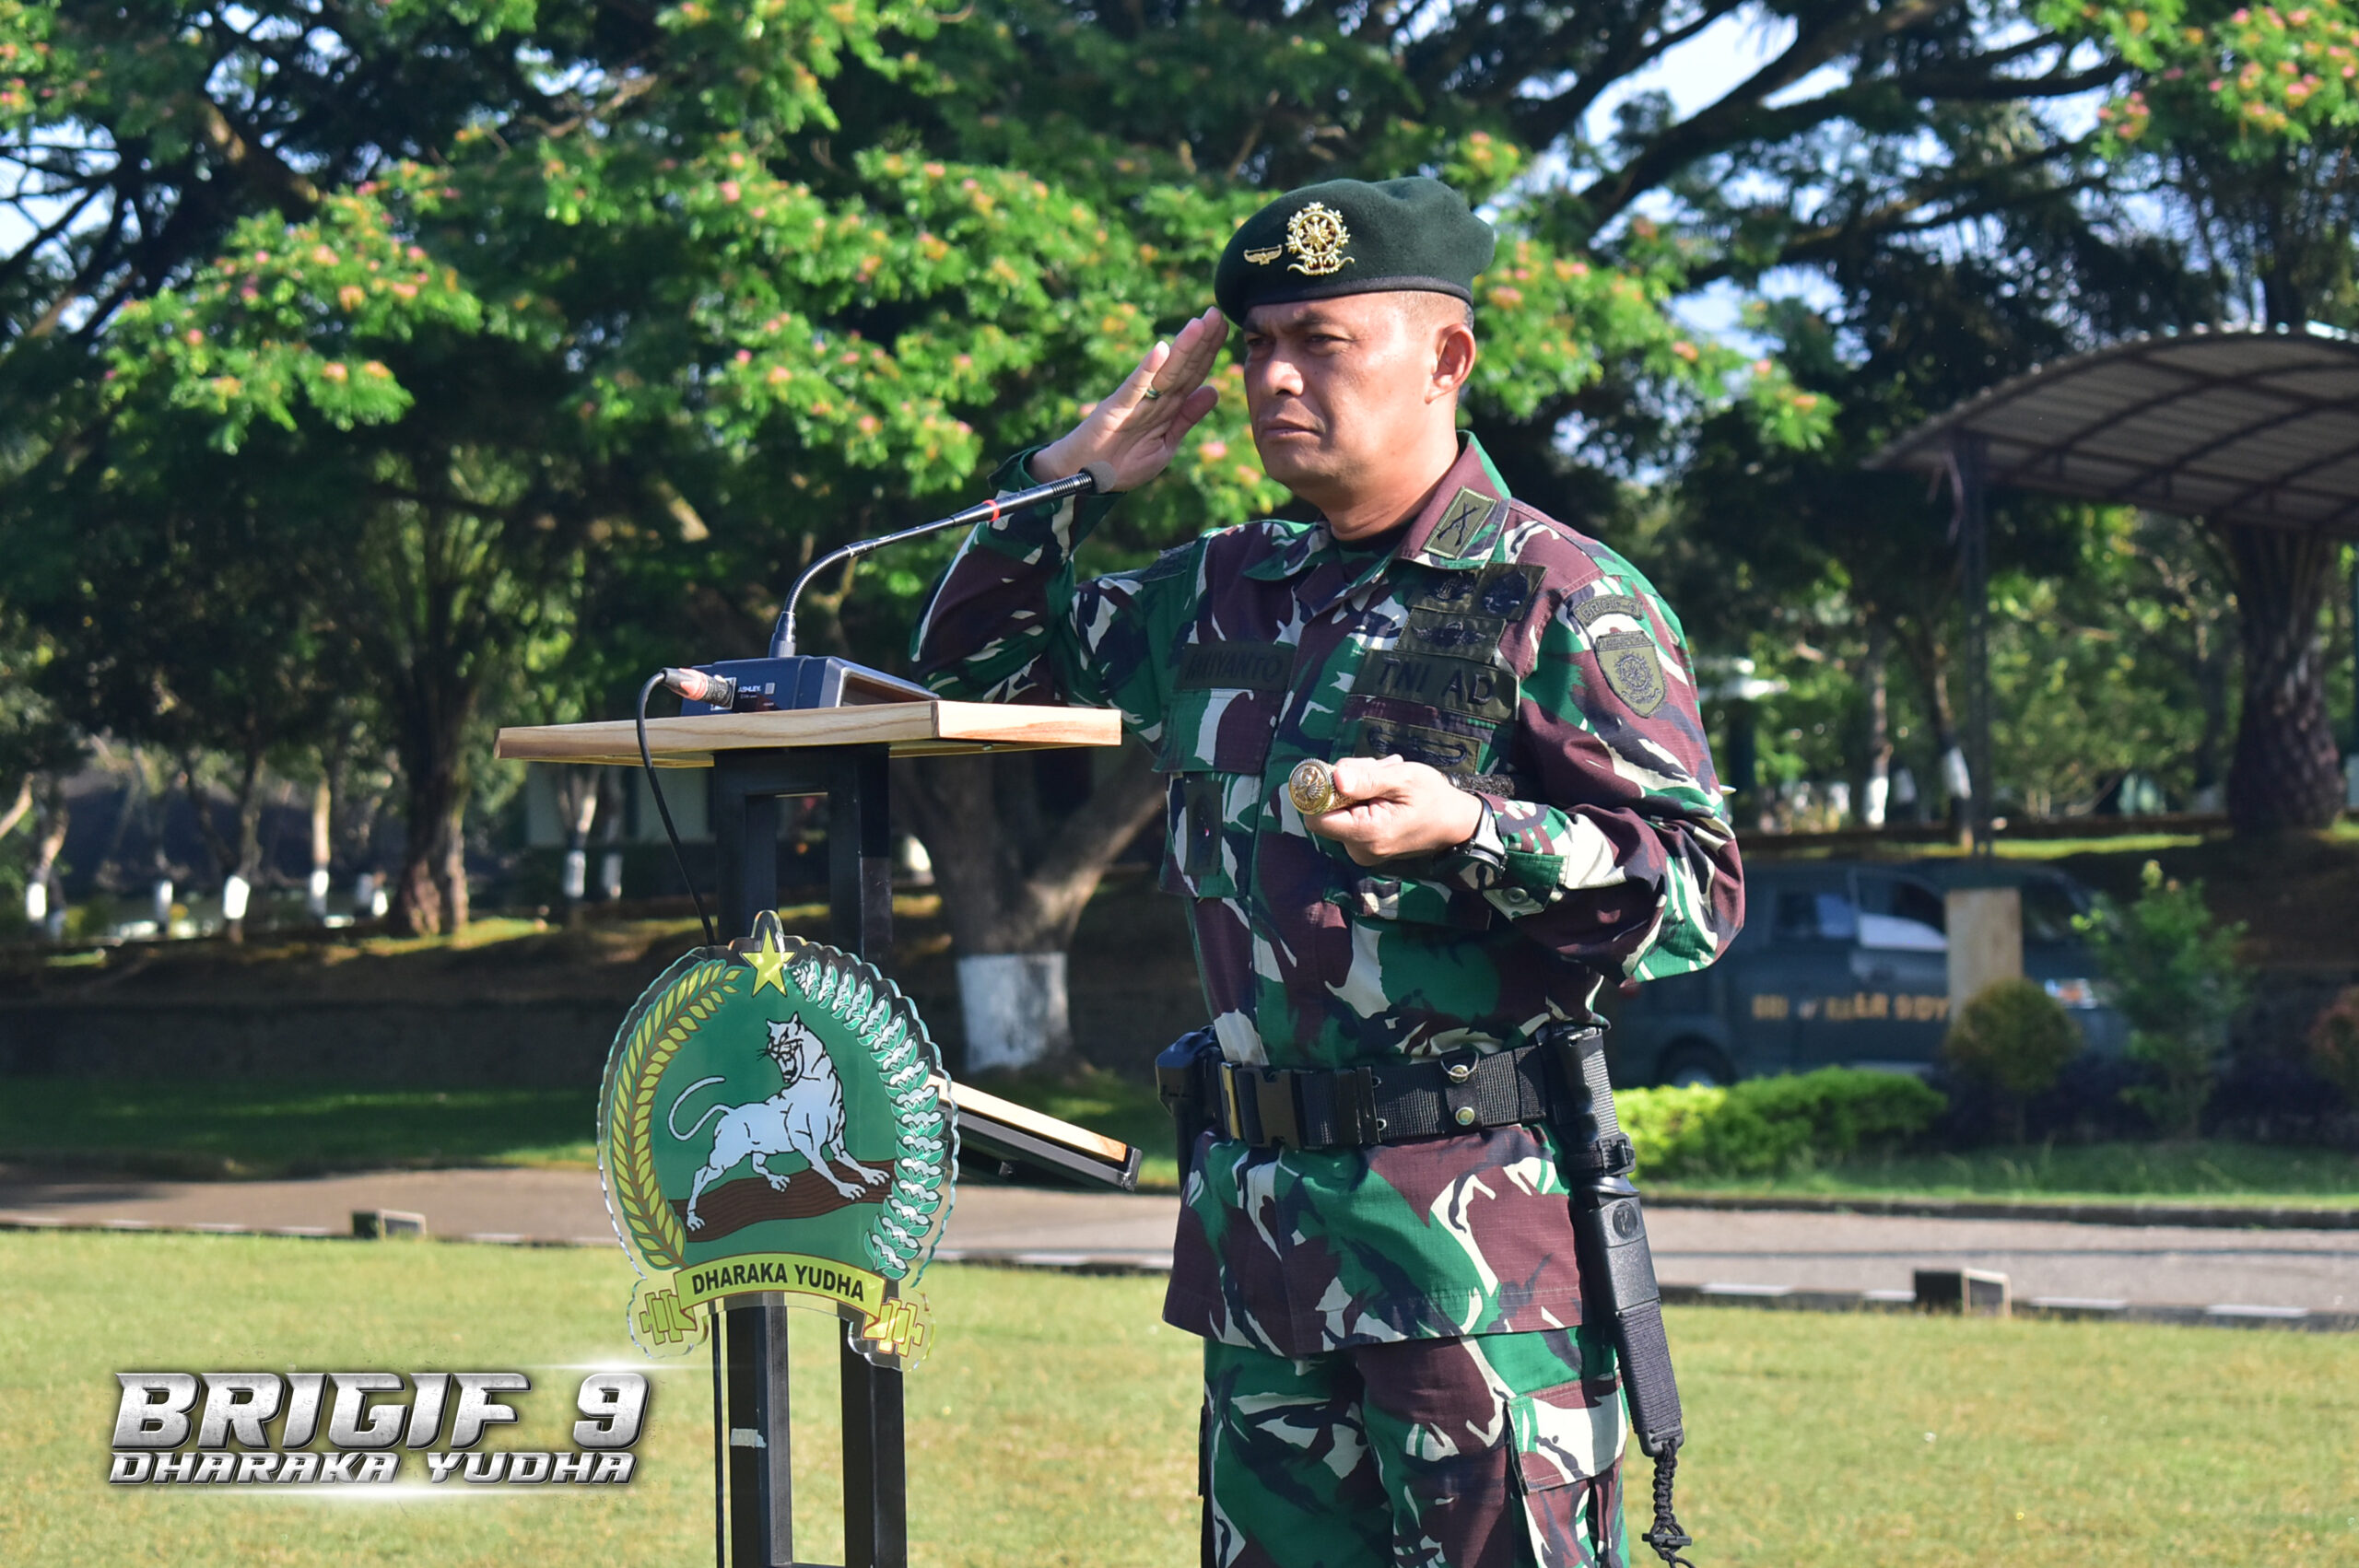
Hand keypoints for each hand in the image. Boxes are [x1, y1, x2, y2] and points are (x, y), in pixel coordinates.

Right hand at [1033, 307, 1225, 489]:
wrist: (1085, 477)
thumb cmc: (1122, 464)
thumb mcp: (1165, 444)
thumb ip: (1186, 418)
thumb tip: (1213, 390)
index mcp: (1167, 407)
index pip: (1193, 375)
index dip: (1209, 352)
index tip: (1225, 327)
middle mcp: (1153, 399)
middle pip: (1183, 367)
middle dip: (1201, 342)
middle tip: (1216, 313)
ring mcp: (1134, 401)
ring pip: (1165, 373)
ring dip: (1182, 348)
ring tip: (1198, 324)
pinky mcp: (1115, 408)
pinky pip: (1134, 388)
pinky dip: (1147, 370)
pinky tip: (1161, 350)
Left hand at [1303, 756, 1483, 866]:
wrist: (1455, 823)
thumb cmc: (1434, 798)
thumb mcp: (1404, 779)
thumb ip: (1368, 779)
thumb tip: (1335, 777)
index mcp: (1367, 834)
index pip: (1317, 817)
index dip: (1320, 791)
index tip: (1343, 772)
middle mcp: (1359, 849)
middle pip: (1328, 809)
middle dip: (1346, 783)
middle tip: (1377, 769)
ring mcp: (1361, 850)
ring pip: (1340, 809)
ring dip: (1358, 787)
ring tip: (1387, 777)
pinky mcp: (1365, 846)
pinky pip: (1350, 816)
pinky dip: (1363, 798)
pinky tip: (1385, 790)